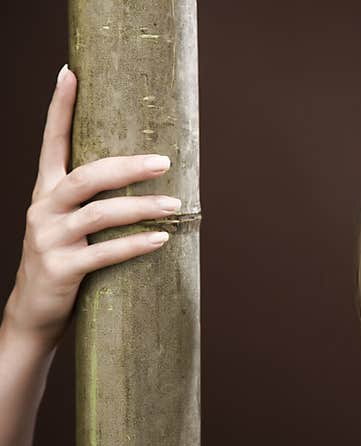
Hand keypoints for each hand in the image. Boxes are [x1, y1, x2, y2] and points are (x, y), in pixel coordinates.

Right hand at [3, 65, 180, 348]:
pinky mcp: (61, 269)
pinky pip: (104, 254)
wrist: (35, 312)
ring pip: (100, 214)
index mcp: (46, 191)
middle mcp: (43, 208)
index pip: (51, 141)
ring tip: (177, 206)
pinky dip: (135, 245)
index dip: (59, 107)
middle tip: (165, 162)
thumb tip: (146, 172)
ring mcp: (49, 239)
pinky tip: (162, 239)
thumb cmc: (66, 260)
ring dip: (142, 208)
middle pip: (86, 176)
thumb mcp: (72, 224)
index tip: (70, 71)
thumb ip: (95, 201)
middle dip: (127, 166)